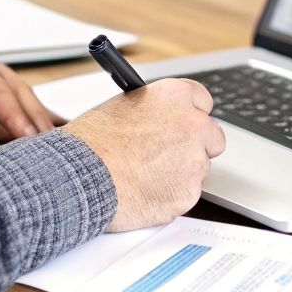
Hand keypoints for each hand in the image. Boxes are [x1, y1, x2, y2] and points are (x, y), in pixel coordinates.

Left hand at [0, 40, 55, 155]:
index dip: (13, 112)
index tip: (29, 136)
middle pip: (14, 87)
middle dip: (33, 116)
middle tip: (52, 145)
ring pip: (17, 90)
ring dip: (34, 116)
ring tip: (53, 143)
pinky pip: (10, 96)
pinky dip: (25, 113)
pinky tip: (42, 128)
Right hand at [62, 78, 226, 230]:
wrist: (79, 177)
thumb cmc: (91, 143)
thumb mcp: (123, 106)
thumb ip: (153, 110)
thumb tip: (160, 119)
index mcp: (175, 96)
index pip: (203, 101)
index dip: (191, 114)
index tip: (183, 123)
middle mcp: (192, 125)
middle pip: (212, 137)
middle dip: (196, 146)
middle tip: (170, 155)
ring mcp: (194, 161)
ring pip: (199, 168)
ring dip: (181, 172)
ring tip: (145, 175)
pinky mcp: (188, 193)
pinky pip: (186, 194)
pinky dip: (171, 195)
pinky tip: (145, 191)